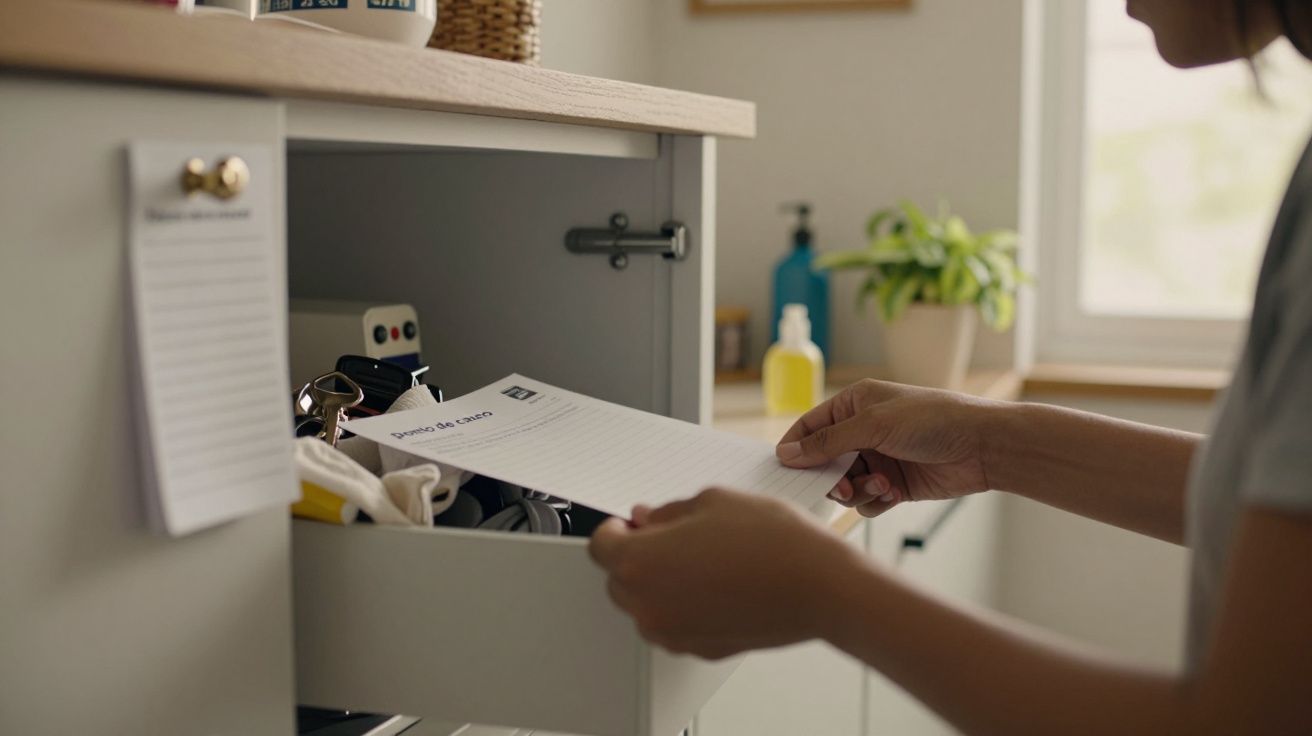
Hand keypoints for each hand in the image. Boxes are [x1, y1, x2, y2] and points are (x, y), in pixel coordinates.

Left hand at [588, 488, 859, 659]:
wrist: (818, 586)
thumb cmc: (772, 543)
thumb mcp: (711, 502)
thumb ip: (667, 512)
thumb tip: (648, 519)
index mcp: (641, 562)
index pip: (599, 545)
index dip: (615, 528)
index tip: (629, 523)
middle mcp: (648, 604)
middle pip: (618, 579)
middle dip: (637, 555)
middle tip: (670, 535)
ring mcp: (672, 632)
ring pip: (645, 605)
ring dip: (659, 582)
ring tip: (702, 558)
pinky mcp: (697, 648)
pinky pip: (674, 623)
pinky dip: (683, 605)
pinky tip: (716, 582)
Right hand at [776, 379, 997, 518]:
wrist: (982, 447)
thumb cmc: (932, 421)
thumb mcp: (873, 425)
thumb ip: (828, 442)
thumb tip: (787, 454)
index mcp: (855, 405)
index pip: (811, 426)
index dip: (796, 447)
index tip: (783, 469)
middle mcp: (863, 431)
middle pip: (824, 461)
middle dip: (830, 476)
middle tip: (840, 487)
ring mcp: (879, 458)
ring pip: (845, 485)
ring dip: (858, 490)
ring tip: (881, 484)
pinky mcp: (894, 485)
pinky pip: (867, 501)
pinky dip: (875, 500)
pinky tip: (894, 493)